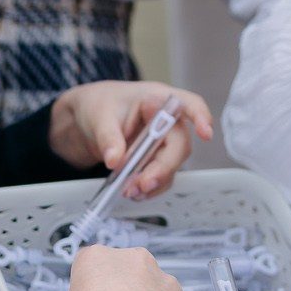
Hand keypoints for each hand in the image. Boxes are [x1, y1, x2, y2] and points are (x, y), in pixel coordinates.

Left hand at [49, 82, 214, 197]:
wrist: (85, 119)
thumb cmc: (98, 105)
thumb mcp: (99, 117)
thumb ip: (108, 138)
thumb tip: (115, 159)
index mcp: (155, 99)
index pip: (188, 104)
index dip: (201, 117)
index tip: (205, 133)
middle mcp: (165, 120)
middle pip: (180, 143)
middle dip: (165, 166)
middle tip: (144, 182)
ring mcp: (161, 141)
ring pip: (172, 163)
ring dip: (155, 180)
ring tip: (131, 191)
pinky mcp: (154, 158)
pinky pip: (161, 174)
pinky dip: (150, 186)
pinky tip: (135, 191)